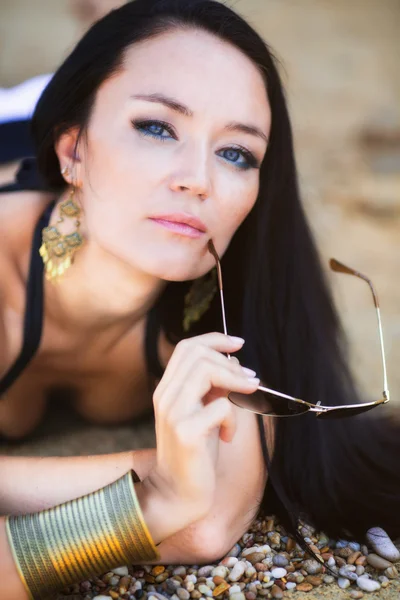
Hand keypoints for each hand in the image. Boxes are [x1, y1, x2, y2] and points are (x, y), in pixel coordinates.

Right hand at [146, 333, 258, 529]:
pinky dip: (233, 419)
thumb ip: (212, 388)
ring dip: (235, 381)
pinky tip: (228, 436)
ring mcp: (173, 413)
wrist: (177, 493)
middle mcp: (165, 396)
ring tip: (247, 397)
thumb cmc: (195, 453)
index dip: (214, 339)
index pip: (186, 347)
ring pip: (206, 372)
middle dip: (230, 362)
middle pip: (197, 355)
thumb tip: (233, 361)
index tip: (238, 344)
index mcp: (167, 389)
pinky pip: (221, 407)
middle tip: (250, 380)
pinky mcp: (186, 433)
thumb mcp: (203, 413)